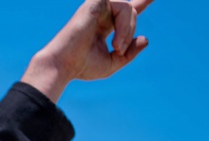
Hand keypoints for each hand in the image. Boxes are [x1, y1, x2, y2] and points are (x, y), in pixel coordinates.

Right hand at [22, 0, 153, 102]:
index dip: (141, 3)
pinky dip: (124, 25)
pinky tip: (115, 41)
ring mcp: (98, 7)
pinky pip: (124, 7)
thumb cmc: (82, 67)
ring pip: (129, 9)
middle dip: (130, 31)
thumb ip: (130, 53)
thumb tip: (145, 39)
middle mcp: (101, 14)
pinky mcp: (96, 2)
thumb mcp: (112, 63)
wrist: (63, 64)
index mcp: (103, 26)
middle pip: (131, 11)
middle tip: (119, 50)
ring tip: (117, 47)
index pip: (125, 12)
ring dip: (128, 30)